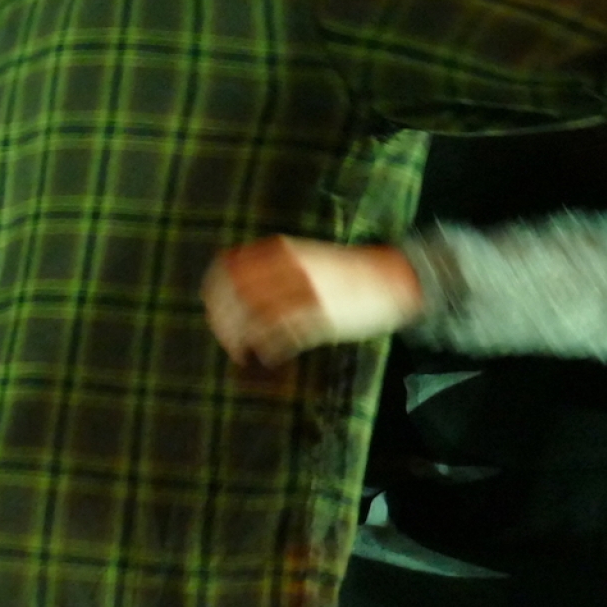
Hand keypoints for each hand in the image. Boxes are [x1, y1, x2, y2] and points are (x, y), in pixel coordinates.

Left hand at [203, 236, 424, 366]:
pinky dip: (268, 351)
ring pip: (254, 319)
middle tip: (225, 338)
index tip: (213, 308)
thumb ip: (275, 266)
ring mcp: (305, 292)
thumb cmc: (348, 272)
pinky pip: (282, 337)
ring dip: (241, 340)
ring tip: (242, 353)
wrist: (393, 278)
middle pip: (236, 295)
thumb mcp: (307, 257)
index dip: (215, 291)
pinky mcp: (320, 317)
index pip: (229, 267)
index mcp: (284, 250)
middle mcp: (290, 268)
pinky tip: (268, 357)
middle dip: (223, 321)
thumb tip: (237, 286)